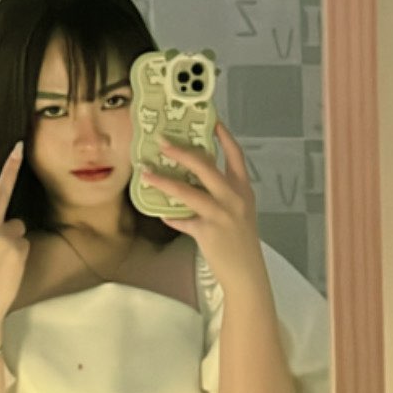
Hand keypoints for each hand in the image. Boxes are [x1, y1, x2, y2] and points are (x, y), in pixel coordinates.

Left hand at [140, 118, 265, 292]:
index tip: (212, 119)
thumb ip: (220, 194)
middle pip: (206, 166)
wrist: (246, 272)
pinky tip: (159, 211)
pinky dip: (169, 215)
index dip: (223, 135)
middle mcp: (233, 197)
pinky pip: (181, 219)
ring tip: (146, 173)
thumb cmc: (241, 240)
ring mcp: (221, 214)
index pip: (235, 155)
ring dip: (163, 181)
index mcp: (243, 189)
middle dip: (181, 152)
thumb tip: (191, 179)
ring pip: (187, 191)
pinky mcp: (207, 231)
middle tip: (162, 142)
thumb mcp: (238, 211)